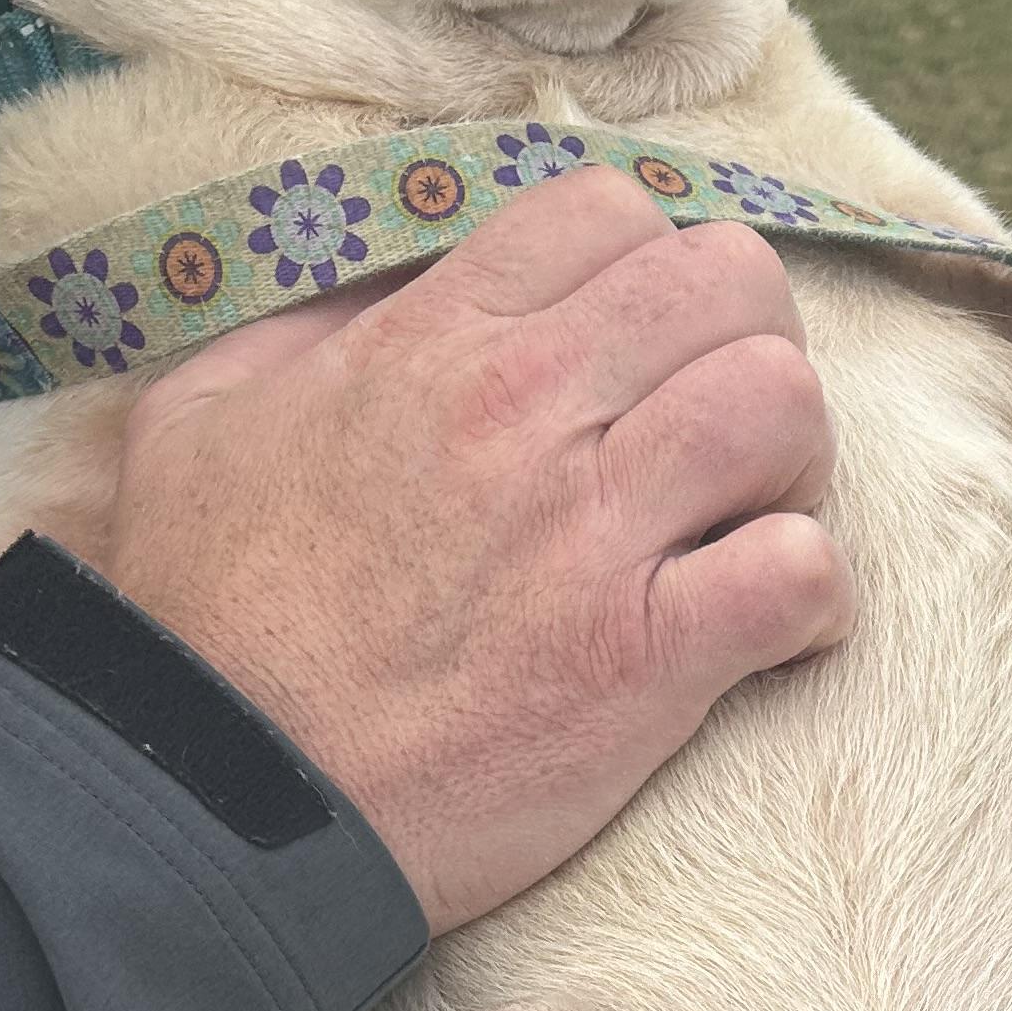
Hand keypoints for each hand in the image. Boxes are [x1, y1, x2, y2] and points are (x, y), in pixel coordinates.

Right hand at [103, 170, 846, 934]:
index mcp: (433, 341)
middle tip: (712, 435)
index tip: (632, 352)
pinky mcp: (647, 661)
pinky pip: (801, 571)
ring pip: (783, 402)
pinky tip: (762, 626)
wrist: (227, 801)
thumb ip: (304, 330)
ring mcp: (593, 535)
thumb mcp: (203, 420)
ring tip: (746, 520)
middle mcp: (524, 412)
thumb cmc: (212, 621)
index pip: (608, 210)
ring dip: (792, 460)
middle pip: (729, 281)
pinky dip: (808, 596)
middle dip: (744, 344)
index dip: (645, 268)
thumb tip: (384, 289)